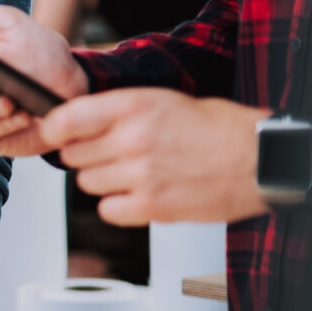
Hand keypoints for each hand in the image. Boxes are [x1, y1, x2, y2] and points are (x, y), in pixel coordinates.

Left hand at [42, 89, 272, 225]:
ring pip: (88, 183)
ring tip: (132, 173)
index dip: (54, 129)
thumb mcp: (164, 100)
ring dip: (103, 180)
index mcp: (134, 106)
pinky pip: (107, 210)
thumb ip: (121, 110)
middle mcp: (132, 139)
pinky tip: (138, 195)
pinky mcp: (152, 207)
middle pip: (74, 155)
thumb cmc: (218, 128)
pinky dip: (118, 206)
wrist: (258, 159)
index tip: (53, 134)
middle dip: (85, 155)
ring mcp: (140, 175)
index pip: (66, 119)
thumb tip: (80, 121)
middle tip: (110, 154)